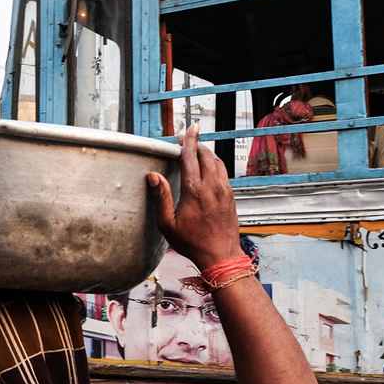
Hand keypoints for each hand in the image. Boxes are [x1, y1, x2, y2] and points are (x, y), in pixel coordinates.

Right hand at [148, 124, 241, 270]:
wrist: (221, 255)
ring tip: (196, 149)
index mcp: (194, 190)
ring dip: (206, 152)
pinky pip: (223, 172)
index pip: (190, 157)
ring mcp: (224, 191)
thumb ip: (161, 197)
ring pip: (217, 162)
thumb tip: (152, 176)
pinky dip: (215, 163)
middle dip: (196, 143)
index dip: (188, 140)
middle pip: (206, 155)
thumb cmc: (192, 242)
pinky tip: (208, 167)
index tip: (188, 128)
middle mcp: (212, 186)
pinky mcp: (231, 197)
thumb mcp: (168, 223)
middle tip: (186, 137)